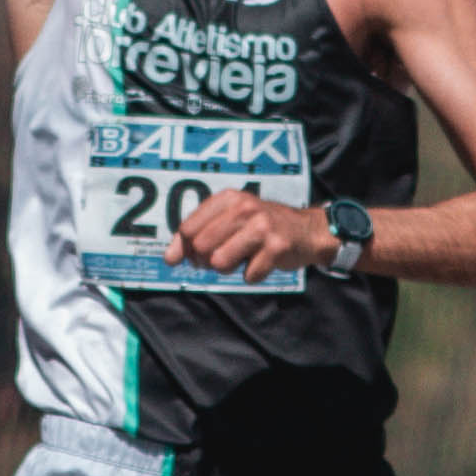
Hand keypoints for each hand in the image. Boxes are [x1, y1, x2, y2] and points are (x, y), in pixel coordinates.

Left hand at [170, 190, 329, 283]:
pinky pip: (248, 276)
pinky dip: (253, 275)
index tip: (198, 256)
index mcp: (228, 199)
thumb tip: (168, 260)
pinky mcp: (276, 247)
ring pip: (220, 263)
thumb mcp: (228, 221)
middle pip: (201, 248)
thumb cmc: (260, 227)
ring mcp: (261, 227)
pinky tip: (264, 262)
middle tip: (224, 258)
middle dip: (207, 262)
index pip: (187, 229)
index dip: (188, 250)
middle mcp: (244, 208)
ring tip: (244, 257)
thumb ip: (195, 237)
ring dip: (230, 269)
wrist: (306, 230)